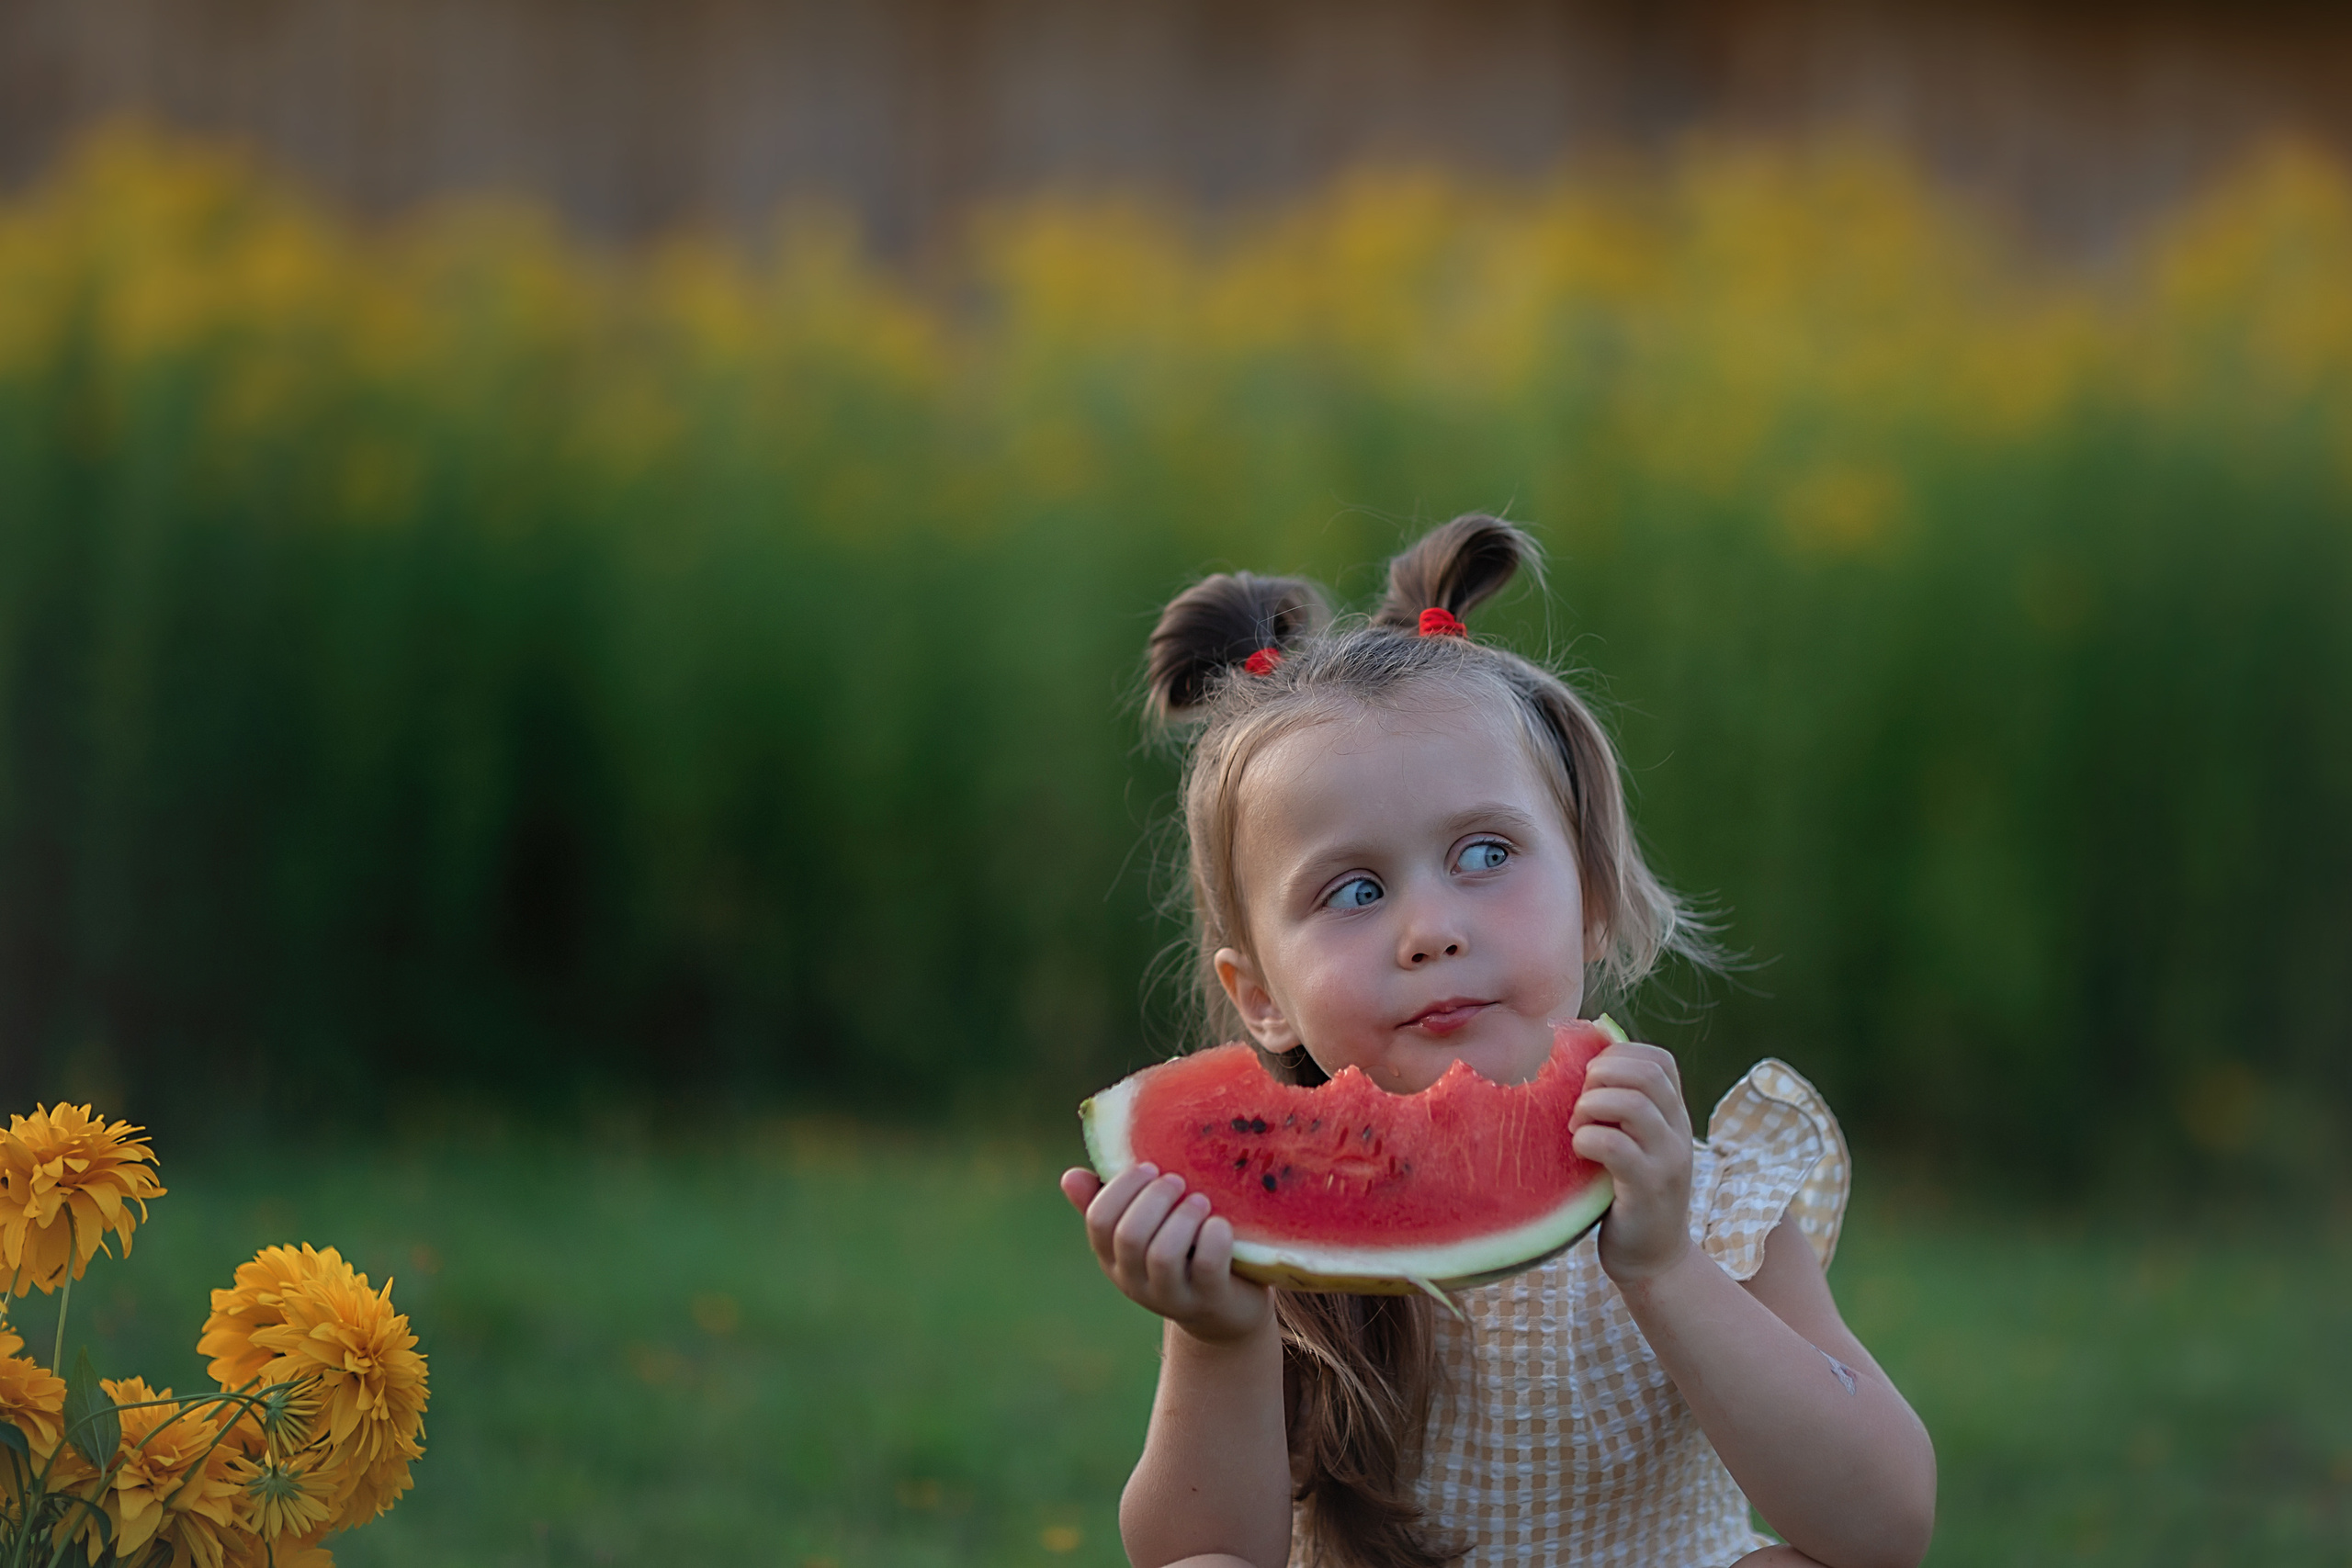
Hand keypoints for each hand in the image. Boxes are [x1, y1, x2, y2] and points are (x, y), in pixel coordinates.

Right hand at [1061, 1165, 1272, 1344]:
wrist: (1227, 1308)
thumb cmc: (1183, 1253)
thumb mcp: (1145, 1229)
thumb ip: (1110, 1203)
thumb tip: (1069, 1177)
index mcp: (1112, 1258)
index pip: (1099, 1220)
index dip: (1122, 1187)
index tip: (1149, 1167)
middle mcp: (1135, 1282)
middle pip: (1129, 1236)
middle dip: (1155, 1198)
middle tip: (1178, 1181)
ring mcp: (1171, 1297)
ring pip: (1163, 1255)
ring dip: (1184, 1217)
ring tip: (1201, 1200)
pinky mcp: (1209, 1301)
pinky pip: (1207, 1266)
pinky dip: (1213, 1236)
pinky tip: (1220, 1223)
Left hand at [1569, 1041, 1695, 1283]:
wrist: (1654, 1259)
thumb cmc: (1627, 1194)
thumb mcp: (1632, 1143)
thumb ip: (1619, 1109)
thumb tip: (1577, 1065)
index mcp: (1673, 1115)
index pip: (1658, 1059)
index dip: (1617, 1055)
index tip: (1588, 1078)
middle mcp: (1677, 1131)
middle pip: (1646, 1073)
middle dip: (1600, 1075)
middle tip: (1578, 1103)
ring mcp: (1667, 1160)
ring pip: (1632, 1104)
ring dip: (1590, 1107)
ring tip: (1576, 1127)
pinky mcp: (1648, 1189)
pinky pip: (1616, 1147)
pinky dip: (1587, 1140)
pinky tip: (1578, 1151)